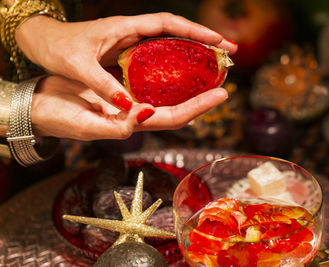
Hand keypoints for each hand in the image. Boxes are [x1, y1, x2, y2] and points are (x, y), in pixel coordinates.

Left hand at [16, 13, 236, 110]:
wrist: (42, 41)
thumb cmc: (57, 47)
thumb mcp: (78, 65)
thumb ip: (102, 84)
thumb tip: (128, 107)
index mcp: (125, 28)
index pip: (168, 25)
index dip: (196, 31)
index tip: (219, 41)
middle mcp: (133, 34)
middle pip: (176, 33)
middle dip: (204, 41)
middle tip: (228, 53)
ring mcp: (131, 44)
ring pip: (170, 44)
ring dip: (193, 52)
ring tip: (214, 65)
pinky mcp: (127, 54)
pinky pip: (158, 57)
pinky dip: (175, 62)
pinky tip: (184, 74)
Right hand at [31, 76, 227, 140]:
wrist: (40, 104)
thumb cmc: (58, 118)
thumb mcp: (85, 124)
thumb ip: (115, 125)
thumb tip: (145, 115)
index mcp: (132, 123)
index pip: (174, 117)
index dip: (199, 107)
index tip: (221, 94)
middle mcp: (137, 112)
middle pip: (178, 106)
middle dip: (203, 95)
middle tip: (224, 79)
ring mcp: (131, 99)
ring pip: (166, 92)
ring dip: (189, 82)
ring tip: (209, 68)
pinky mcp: (121, 85)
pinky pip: (150, 78)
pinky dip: (166, 71)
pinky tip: (177, 60)